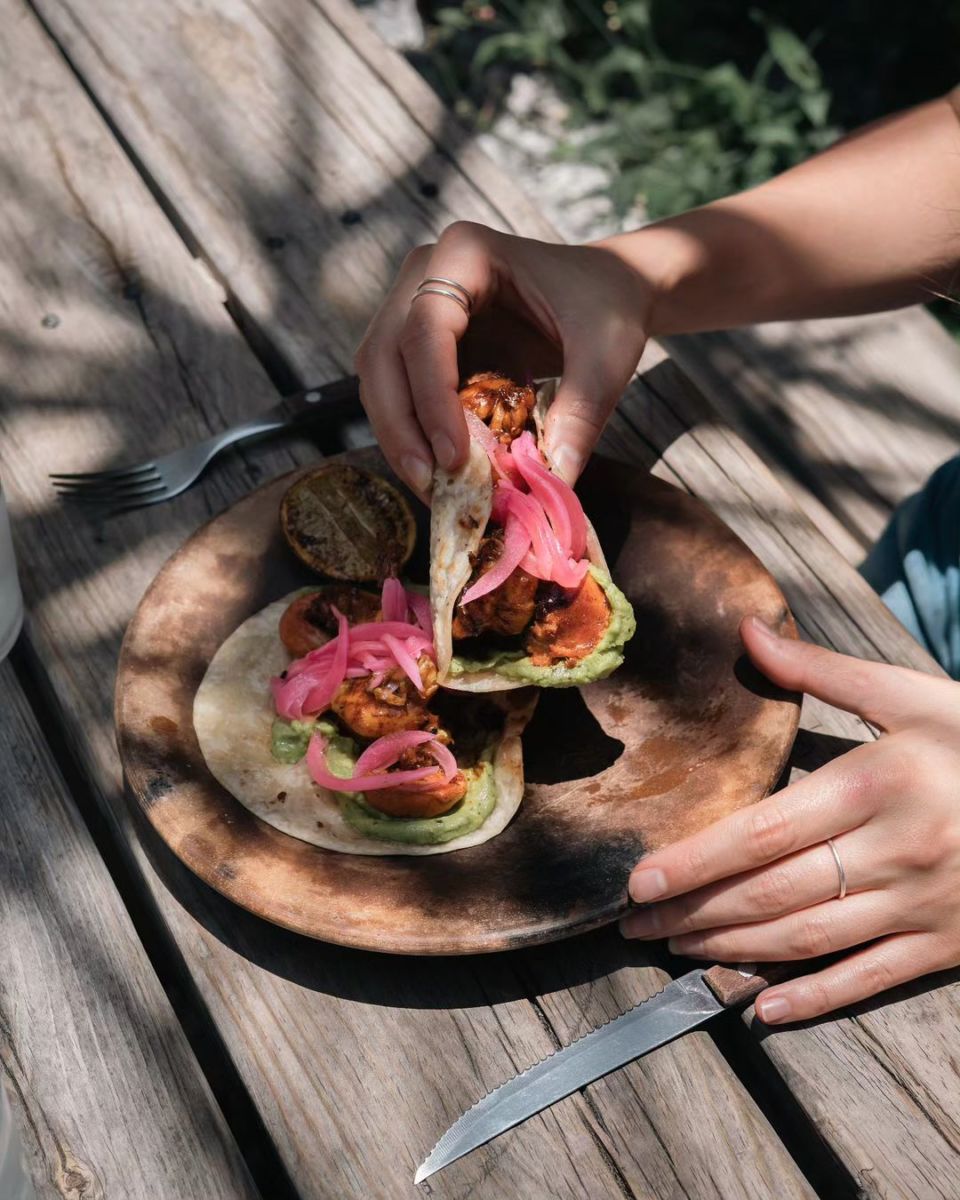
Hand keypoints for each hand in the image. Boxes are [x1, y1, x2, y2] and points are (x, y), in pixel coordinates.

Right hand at [355, 222, 651, 499]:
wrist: (610, 290)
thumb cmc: (607, 307)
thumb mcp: (607, 355)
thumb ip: (582, 412)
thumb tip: (554, 480)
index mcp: (465, 252)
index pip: (425, 327)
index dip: (431, 396)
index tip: (454, 457)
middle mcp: (426, 274)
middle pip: (383, 354)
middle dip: (400, 426)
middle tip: (429, 484)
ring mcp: (416, 307)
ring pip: (380, 378)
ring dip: (400, 437)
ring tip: (434, 488)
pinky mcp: (423, 344)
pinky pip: (402, 394)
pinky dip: (416, 436)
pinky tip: (441, 473)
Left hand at [620, 616, 959, 1024]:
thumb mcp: (911, 695)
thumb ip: (821, 672)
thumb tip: (749, 631)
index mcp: (875, 785)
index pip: (762, 832)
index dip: (695, 860)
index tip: (639, 879)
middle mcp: (894, 851)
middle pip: (772, 892)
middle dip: (695, 911)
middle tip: (634, 924)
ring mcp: (922, 904)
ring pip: (809, 939)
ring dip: (734, 950)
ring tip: (677, 949)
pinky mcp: (947, 943)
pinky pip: (871, 978)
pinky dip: (816, 998)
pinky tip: (764, 1009)